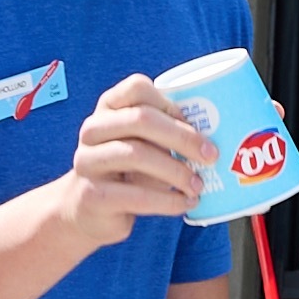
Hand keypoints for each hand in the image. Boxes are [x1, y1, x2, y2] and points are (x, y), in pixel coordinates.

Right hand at [40, 80, 213, 249]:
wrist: (87, 211)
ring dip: (176, 172)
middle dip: (183, 137)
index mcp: (109, 108)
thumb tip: (211, 143)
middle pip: (141, 119)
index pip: (137, 88)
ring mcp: (87, 161)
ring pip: (136, 154)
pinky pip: (136, 195)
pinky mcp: (91, 195)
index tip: (196, 124)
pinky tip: (186, 203)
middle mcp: (93, 129)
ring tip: (198, 185)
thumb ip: (166, 137)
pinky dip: (169, 201)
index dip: (171, 103)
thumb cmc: (127, 172)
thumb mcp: (144, 146)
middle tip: (211, 155)